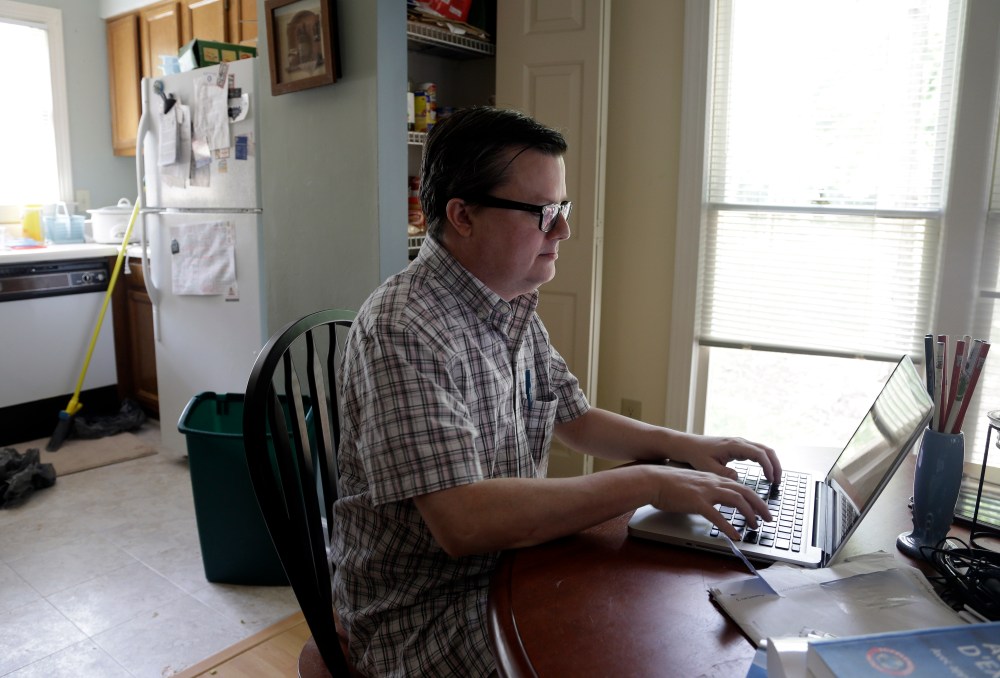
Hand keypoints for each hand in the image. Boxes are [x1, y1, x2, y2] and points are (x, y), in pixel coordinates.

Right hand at [650, 465, 772, 541]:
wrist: (653, 480)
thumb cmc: (669, 484)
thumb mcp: (693, 483)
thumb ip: (706, 491)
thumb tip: (714, 502)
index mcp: (713, 479)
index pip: (741, 487)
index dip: (755, 498)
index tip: (761, 508)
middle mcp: (713, 483)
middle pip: (745, 492)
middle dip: (760, 506)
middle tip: (768, 518)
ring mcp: (706, 492)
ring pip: (736, 501)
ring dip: (749, 514)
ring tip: (755, 526)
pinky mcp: (697, 502)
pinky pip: (717, 516)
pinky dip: (728, 526)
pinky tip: (735, 535)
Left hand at [676, 434, 781, 485]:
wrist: (688, 445)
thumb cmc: (696, 455)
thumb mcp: (708, 467)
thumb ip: (723, 473)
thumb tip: (737, 478)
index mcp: (734, 445)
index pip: (759, 454)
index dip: (769, 467)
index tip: (771, 480)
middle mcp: (739, 442)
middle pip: (766, 450)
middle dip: (775, 465)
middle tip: (778, 481)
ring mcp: (740, 443)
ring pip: (763, 450)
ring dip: (772, 463)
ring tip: (774, 479)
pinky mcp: (738, 447)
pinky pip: (757, 452)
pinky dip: (765, 461)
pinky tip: (765, 473)